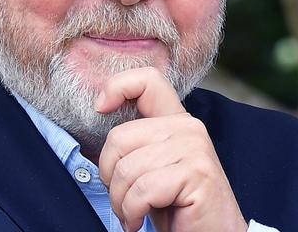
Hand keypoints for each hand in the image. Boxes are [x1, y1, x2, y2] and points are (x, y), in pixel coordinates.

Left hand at [96, 68, 246, 231]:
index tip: (100, 107)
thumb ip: (136, 141)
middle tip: (125, 199)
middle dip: (110, 176)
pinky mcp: (197, 173)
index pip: (148, 80)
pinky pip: (142, 190)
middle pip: (119, 138)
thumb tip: (100, 109)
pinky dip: (133, 213)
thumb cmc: (176, 208)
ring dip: (121, 202)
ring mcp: (195, 148)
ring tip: (135, 213)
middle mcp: (188, 128)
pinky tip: (141, 221)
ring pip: (127, 169)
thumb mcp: (151, 166)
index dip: (117, 86)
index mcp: (176, 121)